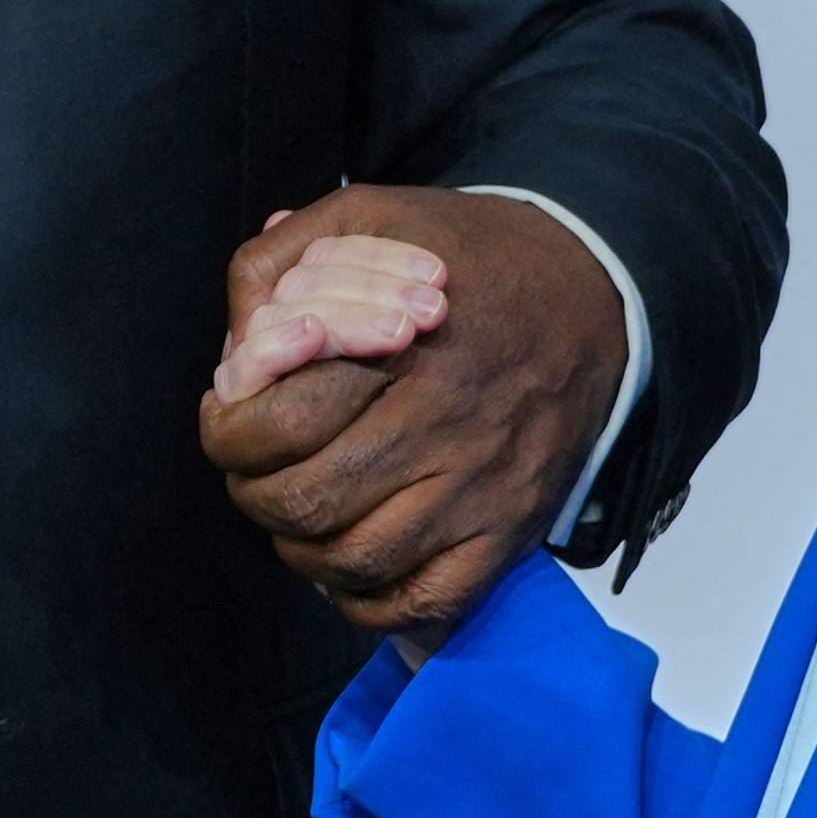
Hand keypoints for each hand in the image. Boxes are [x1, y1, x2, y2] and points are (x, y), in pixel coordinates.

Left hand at [198, 184, 624, 637]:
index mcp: (401, 348)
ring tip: (296, 513)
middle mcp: (442, 427)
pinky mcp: (510, 532)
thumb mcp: (372, 214)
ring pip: (355, 561)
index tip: (225, 420)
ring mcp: (480, 490)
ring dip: (301, 549)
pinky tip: (348, 562)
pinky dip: (367, 600)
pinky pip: (423, 603)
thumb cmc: (466, 257)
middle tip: (253, 471)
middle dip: (253, 492)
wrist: (591, 293)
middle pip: (306, 502)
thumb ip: (284, 260)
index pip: (279, 424)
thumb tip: (233, 337)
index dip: (228, 432)